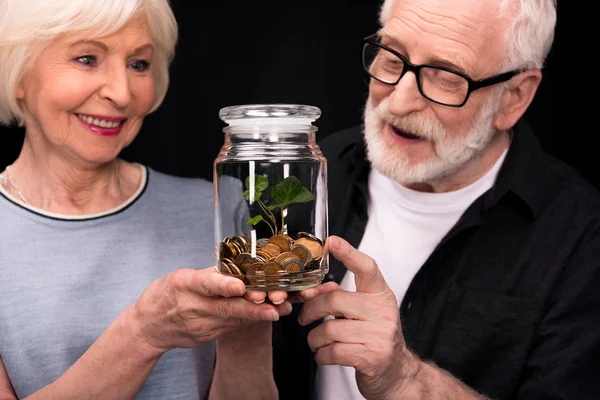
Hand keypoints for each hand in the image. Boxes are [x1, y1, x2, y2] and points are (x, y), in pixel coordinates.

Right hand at [130, 268, 290, 352]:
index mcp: (184, 285)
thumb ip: (210, 275)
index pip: (206, 284)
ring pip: (234, 320)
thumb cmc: (165, 294)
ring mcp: (200, 325)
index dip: (224, 286)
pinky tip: (267, 314)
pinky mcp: (206, 337)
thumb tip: (240, 268)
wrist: (147, 327)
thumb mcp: (181, 277)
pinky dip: (250, 320)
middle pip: (226, 308)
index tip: (241, 287)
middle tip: (275, 305)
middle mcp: (193, 307)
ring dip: (259, 315)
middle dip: (253, 308)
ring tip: (281, 309)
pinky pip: (231, 326)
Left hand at [297, 236, 419, 398]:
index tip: (331, 242)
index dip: (348, 253)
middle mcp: (384, 311)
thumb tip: (318, 287)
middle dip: (311, 310)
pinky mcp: (372, 358)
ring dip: (315, 338)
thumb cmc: (373, 337)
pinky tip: (325, 354)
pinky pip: (332, 352)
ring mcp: (380, 335)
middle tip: (303, 318)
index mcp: (381, 295)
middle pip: (334, 300)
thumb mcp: (363, 312)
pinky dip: (321, 355)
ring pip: (329, 329)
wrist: (396, 373)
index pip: (367, 268)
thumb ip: (342, 296)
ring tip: (317, 341)